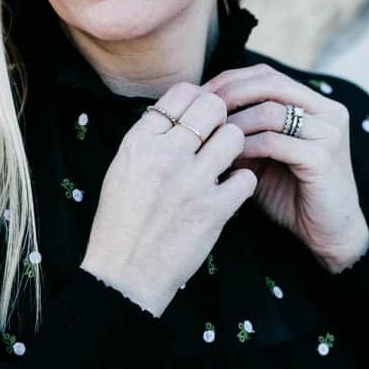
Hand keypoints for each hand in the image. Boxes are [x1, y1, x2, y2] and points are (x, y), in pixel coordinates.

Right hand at [80, 83, 256, 316]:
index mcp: (140, 142)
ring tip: (224, 164)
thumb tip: (178, 114)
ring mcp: (192, 183)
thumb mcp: (122, 170)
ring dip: (234, 148)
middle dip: (221, 118)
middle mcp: (166, 156)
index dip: (198, 100)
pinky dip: (243, 184)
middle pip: (213, 107)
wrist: (124, 275)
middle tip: (217, 137)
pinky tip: (230, 193)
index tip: (200, 117)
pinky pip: (247, 179)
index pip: (182, 94)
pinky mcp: (214, 211)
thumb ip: (149, 140)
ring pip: (234, 137)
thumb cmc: (121, 224)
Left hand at [201, 63, 368, 272]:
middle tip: (200, 110)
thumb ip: (244, 134)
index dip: (231, 80)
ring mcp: (329, 133)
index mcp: (316, 104)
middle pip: (270, 84)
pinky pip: (275, 143)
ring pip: (270, 112)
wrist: (329, 233)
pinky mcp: (323, 158)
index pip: (267, 75)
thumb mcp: (264, 158)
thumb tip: (201, 116)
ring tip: (211, 137)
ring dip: (235, 123)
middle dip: (229, 93)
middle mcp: (328, 111)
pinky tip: (228, 158)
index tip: (200, 96)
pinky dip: (247, 147)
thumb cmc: (292, 196)